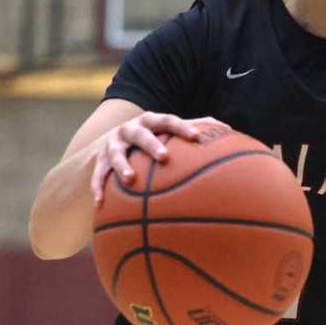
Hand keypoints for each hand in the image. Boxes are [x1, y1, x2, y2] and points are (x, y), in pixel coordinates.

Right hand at [87, 114, 229, 202]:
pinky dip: (98, 187)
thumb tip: (227, 128)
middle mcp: (130, 130)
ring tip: (129, 179)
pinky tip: (100, 203)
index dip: (181, 127)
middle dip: (151, 144)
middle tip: (164, 158)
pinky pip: (98, 175)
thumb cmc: (153, 138)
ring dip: (121, 165)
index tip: (195, 137)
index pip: (168, 121)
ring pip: (116, 153)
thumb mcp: (169, 131)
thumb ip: (195, 127)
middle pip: (140, 134)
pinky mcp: (100, 161)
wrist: (112, 142)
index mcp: (151, 122)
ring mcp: (113, 145)